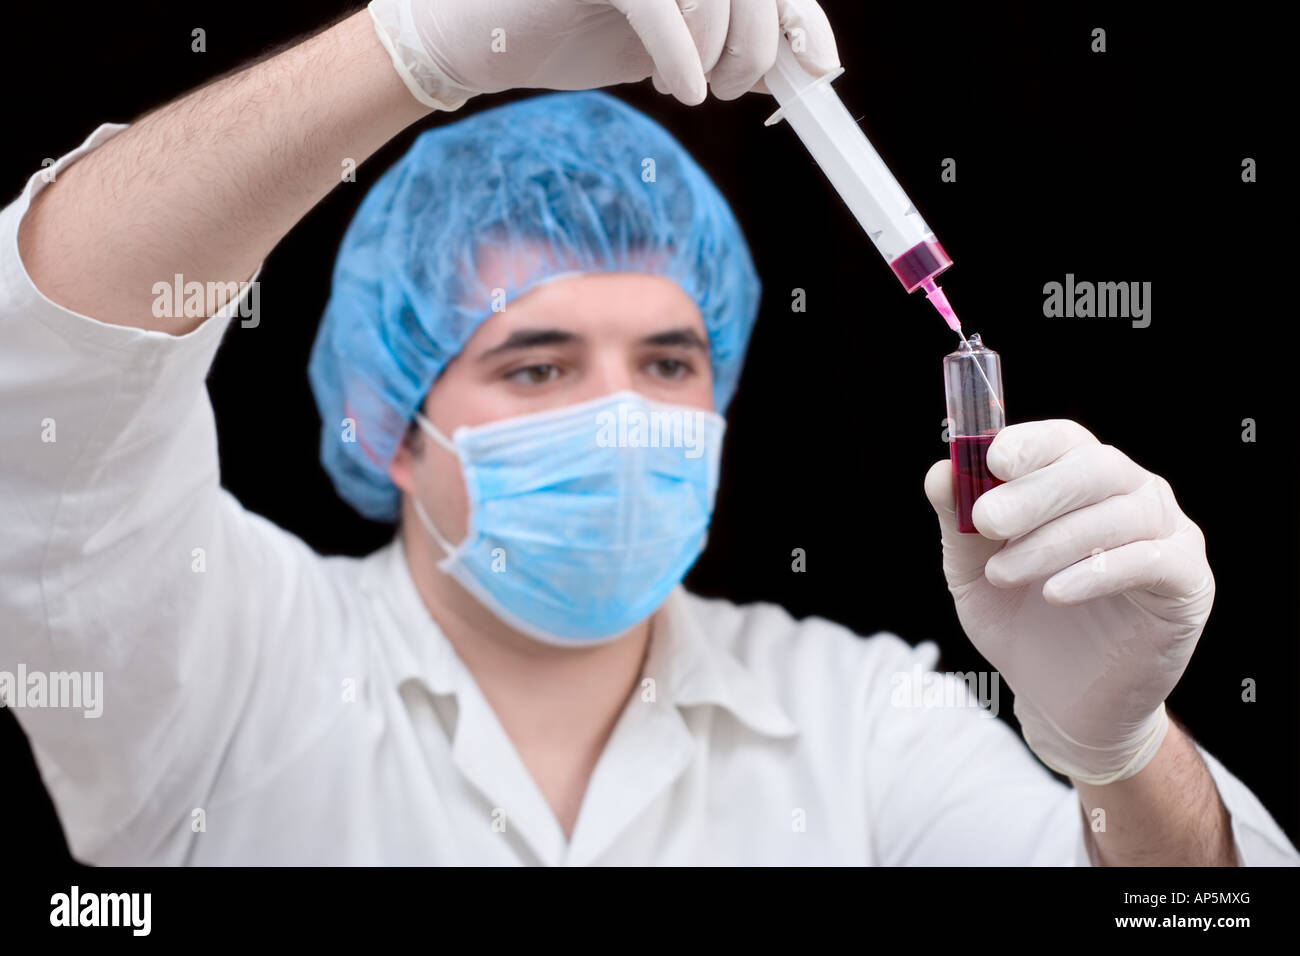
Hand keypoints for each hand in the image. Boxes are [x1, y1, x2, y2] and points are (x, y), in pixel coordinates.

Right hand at [367, 0, 840, 109]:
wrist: (476, 36)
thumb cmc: (567, 31)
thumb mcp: (665, 39)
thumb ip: (721, 37)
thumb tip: (792, 62)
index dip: (801, 16)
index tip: (819, 65)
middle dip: (759, 46)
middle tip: (733, 89)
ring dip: (721, 55)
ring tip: (695, 89)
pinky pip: (664, 4)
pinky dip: (681, 56)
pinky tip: (675, 87)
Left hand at [923, 420, 1215, 784]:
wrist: (1060, 700)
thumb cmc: (1020, 620)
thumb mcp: (973, 572)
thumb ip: (958, 522)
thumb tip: (940, 472)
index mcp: (1081, 479)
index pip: (1064, 440)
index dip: (1030, 443)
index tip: (991, 457)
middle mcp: (1133, 495)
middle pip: (1096, 467)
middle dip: (1035, 491)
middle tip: (986, 518)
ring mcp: (1167, 535)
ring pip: (1120, 513)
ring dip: (1052, 540)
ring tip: (1003, 573)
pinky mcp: (1188, 583)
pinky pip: (1150, 561)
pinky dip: (1098, 572)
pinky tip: (1054, 593)